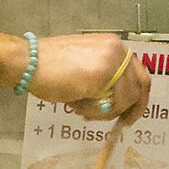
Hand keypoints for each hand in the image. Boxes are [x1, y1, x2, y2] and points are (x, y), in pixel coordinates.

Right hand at [34, 34, 149, 123]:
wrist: (28, 62)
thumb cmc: (49, 65)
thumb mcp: (85, 64)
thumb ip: (104, 77)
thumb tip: (114, 101)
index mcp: (112, 45)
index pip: (138, 72)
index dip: (138, 95)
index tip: (131, 112)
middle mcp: (116, 49)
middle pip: (140, 85)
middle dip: (133, 109)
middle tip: (123, 123)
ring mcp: (111, 61)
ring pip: (125, 98)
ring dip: (105, 111)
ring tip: (82, 110)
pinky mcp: (102, 75)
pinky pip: (110, 105)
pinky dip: (96, 112)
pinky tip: (77, 106)